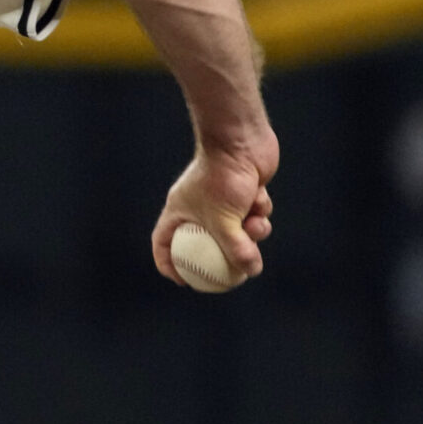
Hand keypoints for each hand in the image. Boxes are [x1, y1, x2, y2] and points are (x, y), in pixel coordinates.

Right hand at [151, 127, 278, 284]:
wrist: (241, 141)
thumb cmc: (222, 178)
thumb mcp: (225, 222)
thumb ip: (236, 249)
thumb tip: (250, 272)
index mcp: (179, 211)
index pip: (163, 242)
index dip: (168, 264)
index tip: (184, 282)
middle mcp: (197, 207)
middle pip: (205, 241)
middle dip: (225, 254)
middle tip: (237, 273)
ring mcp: (221, 200)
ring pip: (236, 230)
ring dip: (251, 231)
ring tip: (255, 223)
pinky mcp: (243, 193)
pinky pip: (252, 214)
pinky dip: (258, 211)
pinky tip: (259, 196)